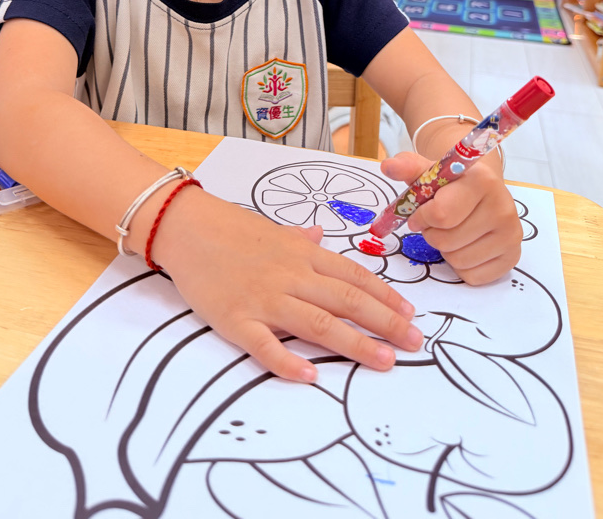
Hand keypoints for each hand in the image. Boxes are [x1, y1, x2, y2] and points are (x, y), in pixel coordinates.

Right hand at [153, 187, 422, 381]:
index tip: (410, 313)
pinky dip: (288, 361)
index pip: (354, 276)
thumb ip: (299, 239)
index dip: (385, 296)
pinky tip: (311, 376)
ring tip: (386, 361)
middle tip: (416, 342)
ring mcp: (264, 298)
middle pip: (347, 300)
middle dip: (386, 322)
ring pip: (319, 323)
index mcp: (302, 254)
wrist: (186, 226)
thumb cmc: (230, 229)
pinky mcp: (235, 319)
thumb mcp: (273, 229)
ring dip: (356, 343)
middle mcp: (291, 275)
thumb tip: (319, 237)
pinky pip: (265, 345)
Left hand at [381, 152, 521, 284]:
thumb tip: (387, 166)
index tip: (420, 213)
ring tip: (453, 233)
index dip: (422, 217)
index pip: (441, 213)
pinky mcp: (512, 257)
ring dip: (446, 251)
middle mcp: (503, 207)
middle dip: (433, 234)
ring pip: (458, 261)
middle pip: (446, 241)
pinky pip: (472, 276)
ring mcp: (511, 234)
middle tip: (437, 224)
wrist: (482, 192)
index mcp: (482, 180)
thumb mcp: (430, 172)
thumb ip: (407, 167)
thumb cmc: (451, 185)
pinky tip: (466, 246)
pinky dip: (462, 267)